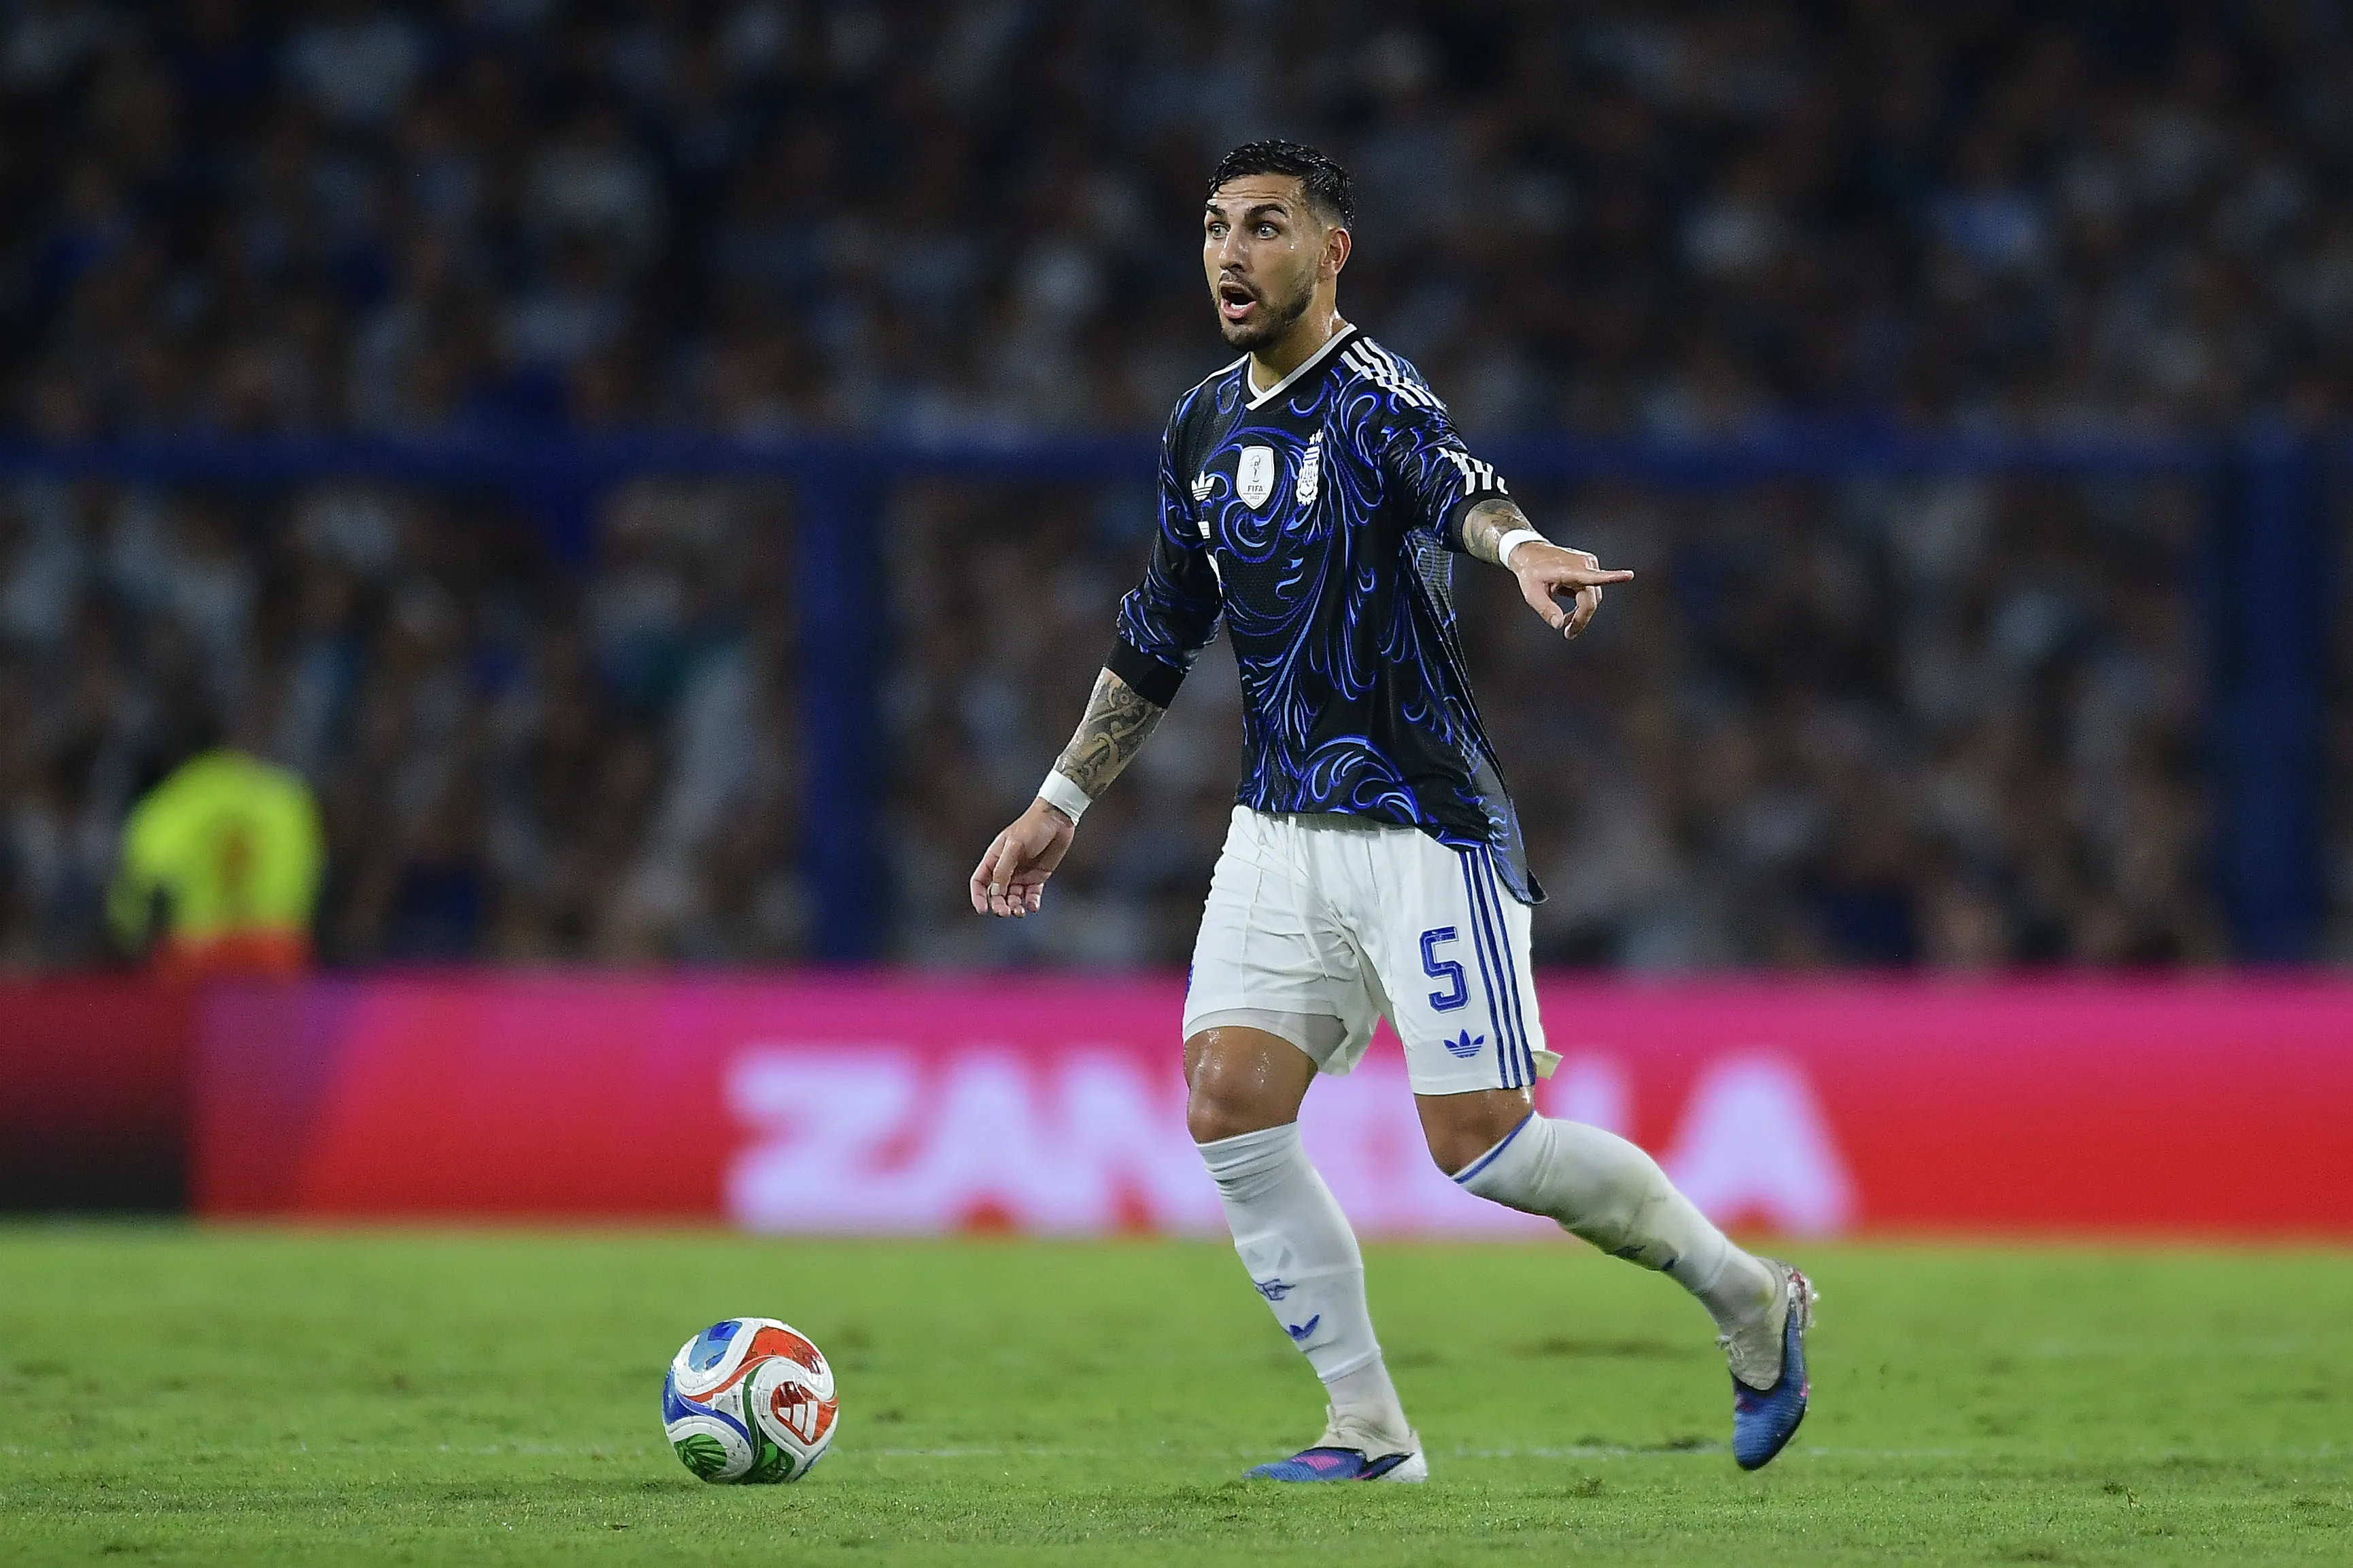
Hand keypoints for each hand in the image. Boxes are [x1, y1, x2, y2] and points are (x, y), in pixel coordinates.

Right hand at [969, 798, 1077, 916]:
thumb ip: (1004, 869)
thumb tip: (995, 892)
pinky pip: (1031, 894)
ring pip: (1013, 897)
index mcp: (995, 858)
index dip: (979, 896)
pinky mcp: (1038, 876)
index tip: (983, 910)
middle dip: (999, 905)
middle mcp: (1007, 868)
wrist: (1058, 819)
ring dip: (1014, 906)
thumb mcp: (1014, 845)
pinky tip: (1032, 906)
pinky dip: (1031, 903)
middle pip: (997, 893)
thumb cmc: (1033, 826)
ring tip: (1019, 912)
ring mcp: (1022, 873)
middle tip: (1005, 912)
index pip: (980, 881)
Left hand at [1511, 541, 1632, 638]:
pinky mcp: (1590, 565)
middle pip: (1591, 600)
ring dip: (1581, 611)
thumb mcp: (1531, 594)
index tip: (1629, 575)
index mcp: (1570, 570)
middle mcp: (1584, 564)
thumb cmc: (1530, 573)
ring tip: (1564, 620)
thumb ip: (1546, 609)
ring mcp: (1589, 563)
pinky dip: (1581, 601)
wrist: (1530, 552)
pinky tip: (1566, 603)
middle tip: (1568, 634)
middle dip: (1581, 619)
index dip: (1613, 578)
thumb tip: (1559, 625)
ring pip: (1593, 597)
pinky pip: (1591, 589)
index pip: (1593, 577)